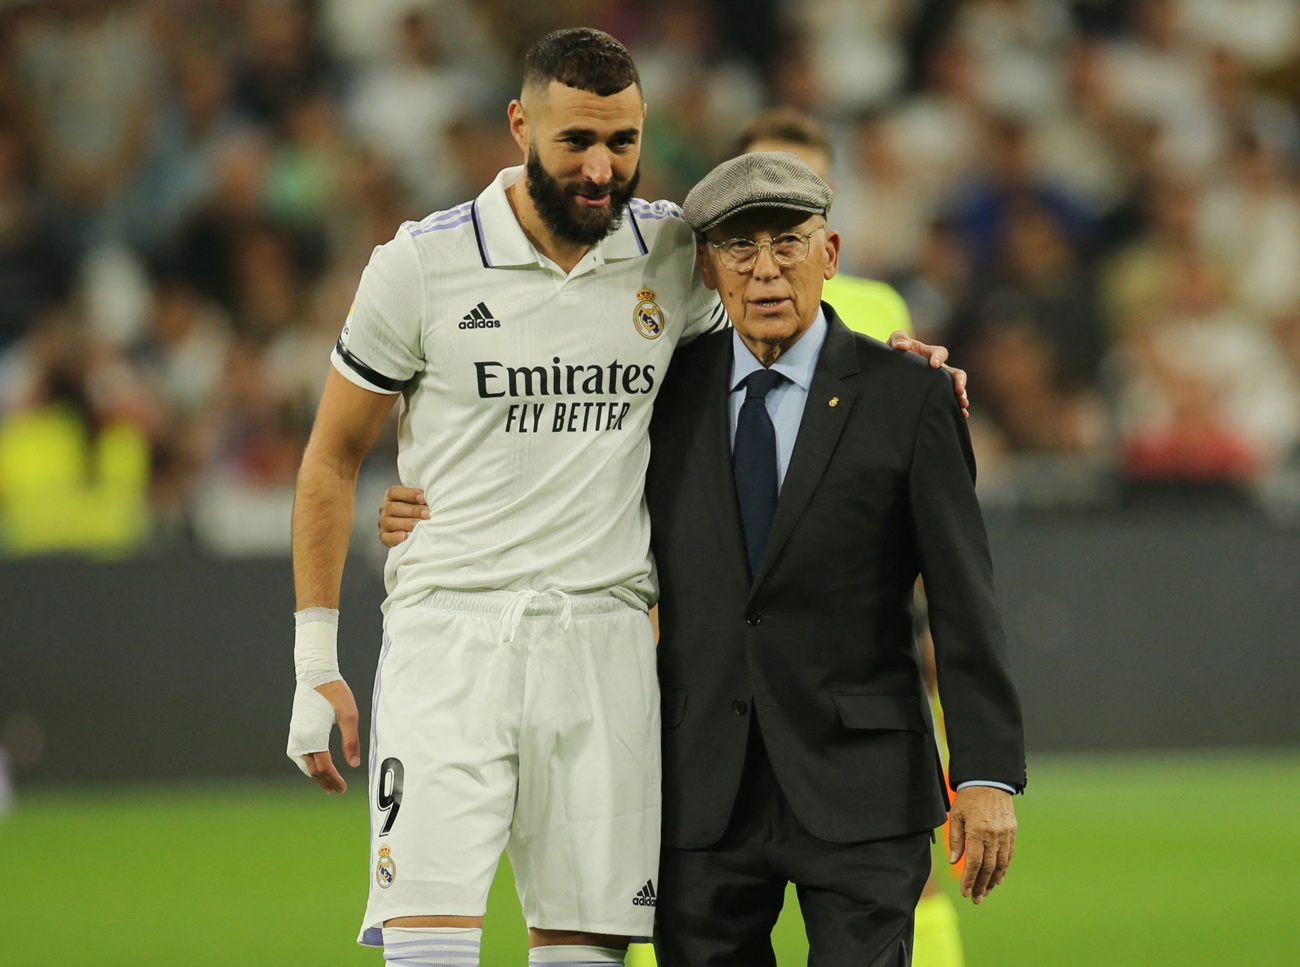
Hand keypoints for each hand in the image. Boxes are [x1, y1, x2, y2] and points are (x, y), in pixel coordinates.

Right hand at [287, 679, 360, 793]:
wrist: (315, 676)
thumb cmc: (335, 693)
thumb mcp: (349, 715)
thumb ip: (351, 741)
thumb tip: (353, 765)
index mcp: (313, 737)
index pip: (324, 767)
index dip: (334, 780)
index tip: (343, 789)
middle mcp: (300, 740)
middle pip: (312, 770)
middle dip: (325, 782)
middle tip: (338, 790)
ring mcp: (295, 736)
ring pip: (304, 765)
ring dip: (316, 776)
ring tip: (328, 785)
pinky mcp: (295, 732)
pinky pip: (300, 756)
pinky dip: (309, 766)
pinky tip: (317, 768)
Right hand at [379, 485, 428, 545]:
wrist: (412, 528)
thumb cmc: (417, 510)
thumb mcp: (418, 501)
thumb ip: (421, 497)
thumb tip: (433, 496)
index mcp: (391, 496)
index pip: (395, 492)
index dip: (409, 494)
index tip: (424, 498)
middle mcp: (385, 508)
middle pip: (393, 507)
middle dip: (412, 511)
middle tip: (427, 514)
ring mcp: (382, 523)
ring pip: (388, 522)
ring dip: (405, 523)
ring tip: (419, 525)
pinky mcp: (384, 536)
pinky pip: (385, 537)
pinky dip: (394, 537)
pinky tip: (405, 536)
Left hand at [887, 331, 969, 417]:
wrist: (887, 372)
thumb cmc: (893, 354)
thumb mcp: (893, 344)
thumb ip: (898, 339)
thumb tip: (902, 346)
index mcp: (930, 354)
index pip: (941, 352)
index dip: (939, 357)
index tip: (934, 365)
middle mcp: (938, 370)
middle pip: (955, 373)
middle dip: (959, 381)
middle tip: (959, 389)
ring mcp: (938, 384)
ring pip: (955, 389)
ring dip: (961, 396)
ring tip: (963, 404)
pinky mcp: (935, 395)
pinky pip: (949, 401)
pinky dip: (957, 407)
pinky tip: (961, 415)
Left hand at [948, 786, 1016, 903]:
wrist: (990, 780)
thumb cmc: (968, 798)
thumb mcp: (956, 815)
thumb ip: (956, 840)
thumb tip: (955, 862)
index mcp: (977, 831)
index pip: (974, 863)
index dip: (969, 880)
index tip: (965, 892)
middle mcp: (993, 835)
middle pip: (988, 868)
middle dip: (981, 886)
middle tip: (975, 899)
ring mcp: (1005, 834)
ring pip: (1000, 864)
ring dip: (992, 881)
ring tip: (985, 893)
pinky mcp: (1012, 832)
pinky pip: (1008, 855)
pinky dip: (1003, 869)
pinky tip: (997, 879)